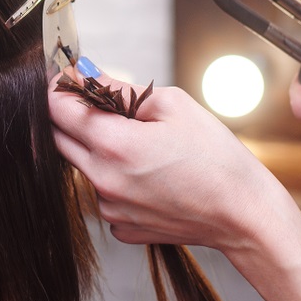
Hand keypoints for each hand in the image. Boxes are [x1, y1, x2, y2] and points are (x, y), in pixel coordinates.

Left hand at [49, 66, 296, 253]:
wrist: (243, 214)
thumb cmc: (216, 158)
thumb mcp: (172, 106)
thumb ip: (119, 89)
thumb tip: (86, 74)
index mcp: (114, 146)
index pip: (57, 109)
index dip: (59, 87)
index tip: (67, 77)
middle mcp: (103, 181)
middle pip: (58, 139)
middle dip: (71, 116)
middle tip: (99, 103)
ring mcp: (110, 208)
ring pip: (82, 167)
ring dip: (95, 149)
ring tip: (140, 143)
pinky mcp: (121, 226)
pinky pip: (103, 194)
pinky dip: (114, 178)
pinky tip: (148, 174)